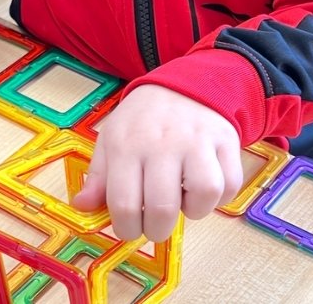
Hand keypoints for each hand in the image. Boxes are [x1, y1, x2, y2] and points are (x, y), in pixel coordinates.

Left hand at [72, 84, 242, 241]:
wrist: (183, 84)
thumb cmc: (142, 119)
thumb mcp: (111, 140)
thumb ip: (98, 176)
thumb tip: (82, 206)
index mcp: (127, 145)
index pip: (124, 204)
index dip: (127, 228)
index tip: (131, 228)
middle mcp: (163, 143)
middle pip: (163, 208)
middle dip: (157, 230)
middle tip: (155, 224)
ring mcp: (198, 141)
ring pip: (203, 195)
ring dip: (194, 210)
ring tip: (183, 200)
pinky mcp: (226, 140)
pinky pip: (230, 184)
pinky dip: (220, 197)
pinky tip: (204, 188)